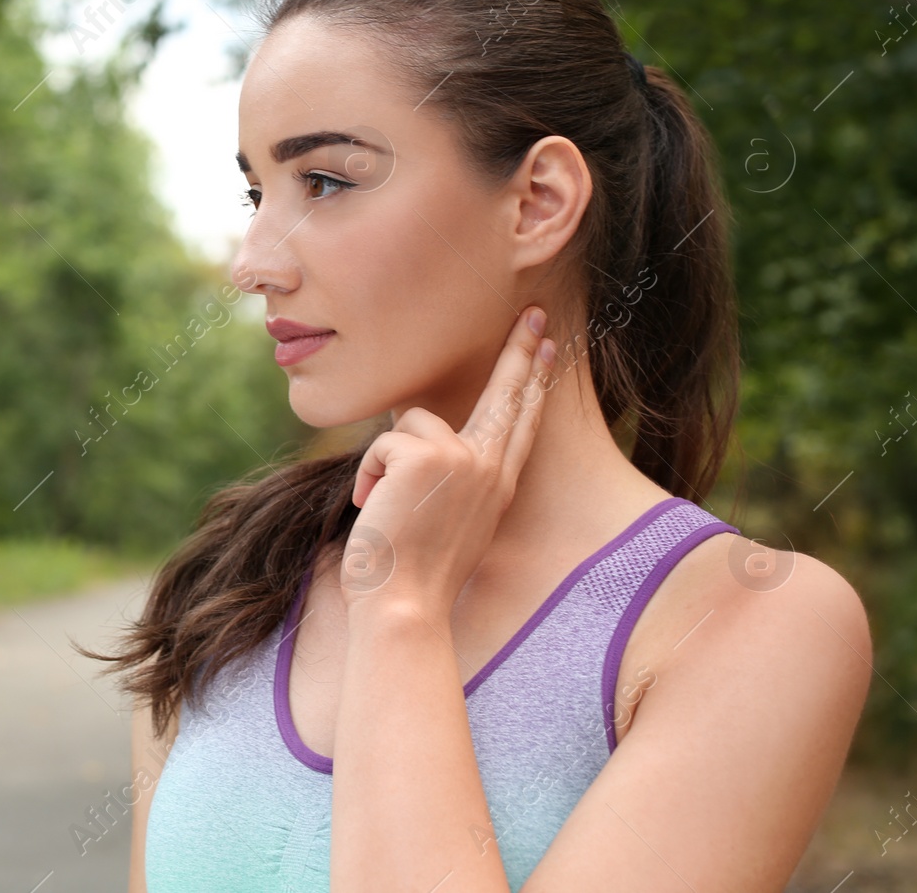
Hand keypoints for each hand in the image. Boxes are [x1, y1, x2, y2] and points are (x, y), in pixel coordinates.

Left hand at [340, 306, 557, 618]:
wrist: (404, 605)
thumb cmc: (411, 575)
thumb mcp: (443, 521)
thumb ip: (446, 480)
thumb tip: (418, 442)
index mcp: (497, 486)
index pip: (521, 423)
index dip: (533, 383)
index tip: (548, 347)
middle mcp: (490, 468)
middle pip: (506, 394)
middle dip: (519, 352)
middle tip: (533, 313)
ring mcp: (463, 459)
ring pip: (411, 422)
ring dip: (385, 463)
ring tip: (385, 507)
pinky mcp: (428, 455)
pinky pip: (383, 444)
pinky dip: (367, 476)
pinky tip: (374, 508)